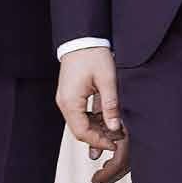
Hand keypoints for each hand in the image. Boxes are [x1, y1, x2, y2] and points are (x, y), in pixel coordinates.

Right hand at [56, 46, 129, 182]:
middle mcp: (64, 103)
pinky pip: (79, 115)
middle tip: (117, 139)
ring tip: (114, 130)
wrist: (82, 39)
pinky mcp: (70, 96)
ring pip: (79, 124)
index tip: (115, 143)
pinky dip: (92, 120)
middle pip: (79, 131)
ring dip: (96, 129)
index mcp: (71, 101)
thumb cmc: (93, 56)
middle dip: (98, 138)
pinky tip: (106, 119)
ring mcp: (65, 100)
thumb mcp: (107, 81)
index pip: (82, 132)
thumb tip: (115, 127)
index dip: (99, 141)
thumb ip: (111, 106)